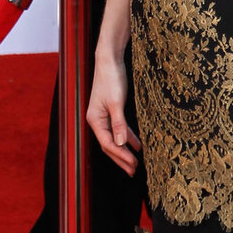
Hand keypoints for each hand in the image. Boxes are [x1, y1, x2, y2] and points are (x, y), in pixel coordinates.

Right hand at [86, 54, 140, 174]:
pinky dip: (128, 137)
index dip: (120, 155)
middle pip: (109, 145)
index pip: (107, 143)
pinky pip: (120, 129)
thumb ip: (119, 123)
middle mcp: (97, 120)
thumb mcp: (116, 102)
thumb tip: (122, 144)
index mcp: (95, 119)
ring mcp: (104, 116)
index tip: (132, 165)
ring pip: (115, 139)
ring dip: (125, 151)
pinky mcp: (112, 110)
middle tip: (133, 171)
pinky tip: (137, 145)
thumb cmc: (111, 79)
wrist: (109, 60)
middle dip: (121, 159)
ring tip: (135, 164)